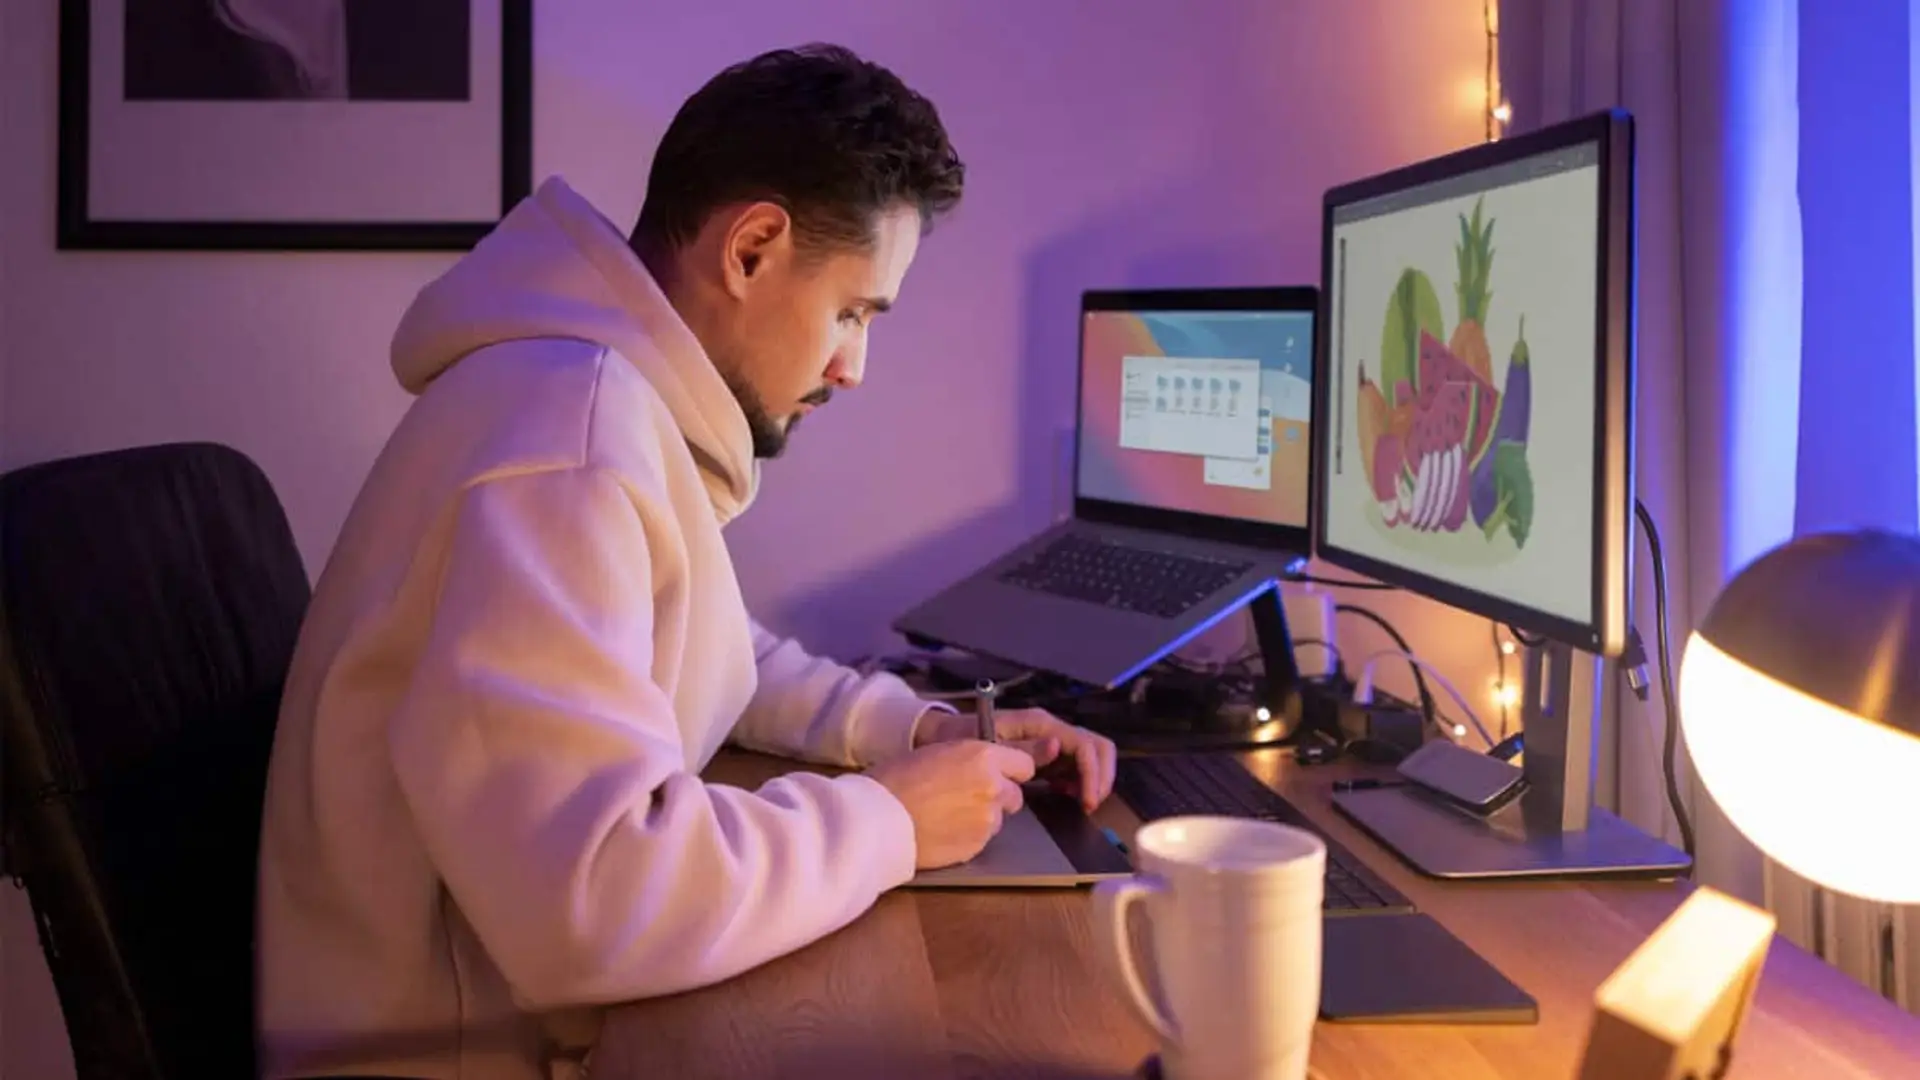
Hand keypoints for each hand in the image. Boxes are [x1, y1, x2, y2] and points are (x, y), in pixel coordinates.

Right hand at [866, 740, 1036, 869]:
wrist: (877, 818)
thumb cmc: (897, 778)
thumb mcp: (937, 752)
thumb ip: (969, 760)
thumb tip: (981, 769)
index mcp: (984, 757)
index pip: (1025, 764)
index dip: (1010, 771)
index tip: (998, 775)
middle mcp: (993, 788)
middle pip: (1015, 795)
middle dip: (998, 797)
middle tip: (968, 798)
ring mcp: (987, 821)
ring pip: (997, 819)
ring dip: (981, 818)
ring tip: (948, 817)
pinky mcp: (976, 847)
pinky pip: (981, 840)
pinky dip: (968, 837)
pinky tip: (943, 832)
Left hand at [917, 707, 1116, 812]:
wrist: (946, 738)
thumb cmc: (965, 738)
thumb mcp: (989, 746)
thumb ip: (1022, 749)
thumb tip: (1055, 748)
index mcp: (1040, 723)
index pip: (1083, 744)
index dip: (1092, 772)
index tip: (1086, 801)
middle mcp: (1051, 729)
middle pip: (1096, 745)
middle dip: (1101, 775)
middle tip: (1091, 804)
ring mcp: (1050, 741)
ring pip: (1090, 755)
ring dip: (1093, 779)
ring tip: (1081, 802)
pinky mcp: (1047, 754)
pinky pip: (1074, 764)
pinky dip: (1079, 780)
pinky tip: (1068, 795)